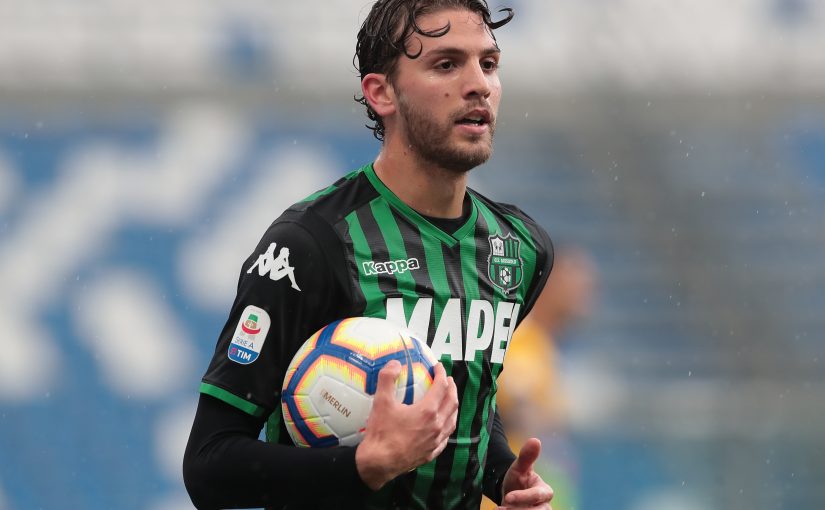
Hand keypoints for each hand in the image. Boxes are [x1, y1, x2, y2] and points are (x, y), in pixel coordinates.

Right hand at [355, 360, 458, 489]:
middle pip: (451, 402)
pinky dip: (447, 426)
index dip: (441, 374)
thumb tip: (394, 363)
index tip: (438, 367)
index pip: (441, 387)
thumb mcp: (381, 402)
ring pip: (452, 420)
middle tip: (447, 380)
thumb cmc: (381, 433)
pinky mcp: (431, 453)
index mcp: (427, 411)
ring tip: (450, 399)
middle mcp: (436, 425)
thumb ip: (387, 379)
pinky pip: (446, 437)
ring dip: (453, 406)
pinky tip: (443, 425)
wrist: (379, 463)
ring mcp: (436, 441)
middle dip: (451, 388)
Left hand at [498, 438, 553, 508]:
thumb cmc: (517, 479)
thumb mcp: (519, 468)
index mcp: (545, 491)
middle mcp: (544, 505)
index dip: (523, 497)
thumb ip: (527, 456)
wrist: (510, 494)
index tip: (508, 497)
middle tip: (504, 508)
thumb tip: (535, 440)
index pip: (537, 495)